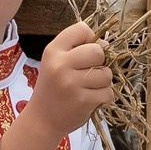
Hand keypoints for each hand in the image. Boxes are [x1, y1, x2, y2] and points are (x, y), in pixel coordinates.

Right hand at [24, 21, 114, 136]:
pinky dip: (104, 96)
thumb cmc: (53, 88)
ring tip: (89, 88)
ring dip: (103, 82)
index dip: (91, 39)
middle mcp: (61, 65)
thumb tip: (106, 44)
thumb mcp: (55, 62)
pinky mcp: (83, 100)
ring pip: (107, 74)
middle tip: (91, 72)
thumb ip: (76, 48)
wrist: (42, 120)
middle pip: (98, 51)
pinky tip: (91, 99)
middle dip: (101, 62)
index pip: (81, 29)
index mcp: (53, 51)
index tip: (86, 52)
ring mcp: (72, 83)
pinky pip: (108, 92)